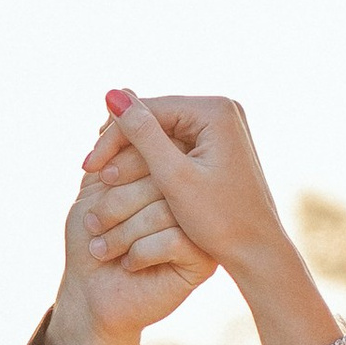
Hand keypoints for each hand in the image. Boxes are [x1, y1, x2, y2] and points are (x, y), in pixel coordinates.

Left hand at [47, 109, 215, 344]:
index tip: (89, 171)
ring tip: (99, 246)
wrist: (100, 297)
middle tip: (92, 218)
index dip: (121, 150)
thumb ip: (116, 140)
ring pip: (166, 208)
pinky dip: (138, 252)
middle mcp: (197, 192)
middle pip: (164, 172)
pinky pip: (171, 241)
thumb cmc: (97, 238)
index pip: (158, 142)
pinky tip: (126, 265)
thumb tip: (119, 91)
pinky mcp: (204, 258)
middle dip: (118, 196)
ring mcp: (205, 225)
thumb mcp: (100, 184)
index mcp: (176, 167)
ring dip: (122, 228)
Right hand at [87, 92, 290, 276]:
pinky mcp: (218, 145)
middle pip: (155, 118)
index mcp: (216, 111)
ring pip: (162, 133)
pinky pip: (175, 145)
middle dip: (122, 145)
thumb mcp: (174, 177)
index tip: (88, 166)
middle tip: (89, 171)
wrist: (257, 251)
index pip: (150, 110)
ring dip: (132, 154)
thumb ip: (142, 135)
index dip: (114, 136)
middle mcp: (222, 111)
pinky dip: (151, 162)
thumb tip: (112, 94)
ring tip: (103, 179)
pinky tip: (126, 180)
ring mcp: (222, 127)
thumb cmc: (220, 220)